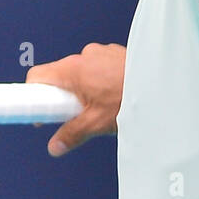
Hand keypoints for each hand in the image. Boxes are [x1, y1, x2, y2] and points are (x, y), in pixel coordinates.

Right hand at [26, 42, 125, 156]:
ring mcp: (100, 52)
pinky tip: (115, 95)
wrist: (164, 84)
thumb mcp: (97, 122)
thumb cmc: (131, 98)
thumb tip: (55, 147)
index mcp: (73, 69)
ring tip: (101, 106)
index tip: (40, 110)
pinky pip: (97, 66)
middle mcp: (84, 56)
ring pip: (80, 71)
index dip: (34, 94)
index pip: (37, 76)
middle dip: (63, 95)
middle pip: (59, 75)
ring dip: (83, 88)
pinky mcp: (114, 53)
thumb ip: (72, 134)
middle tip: (74, 114)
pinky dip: (99, 79)